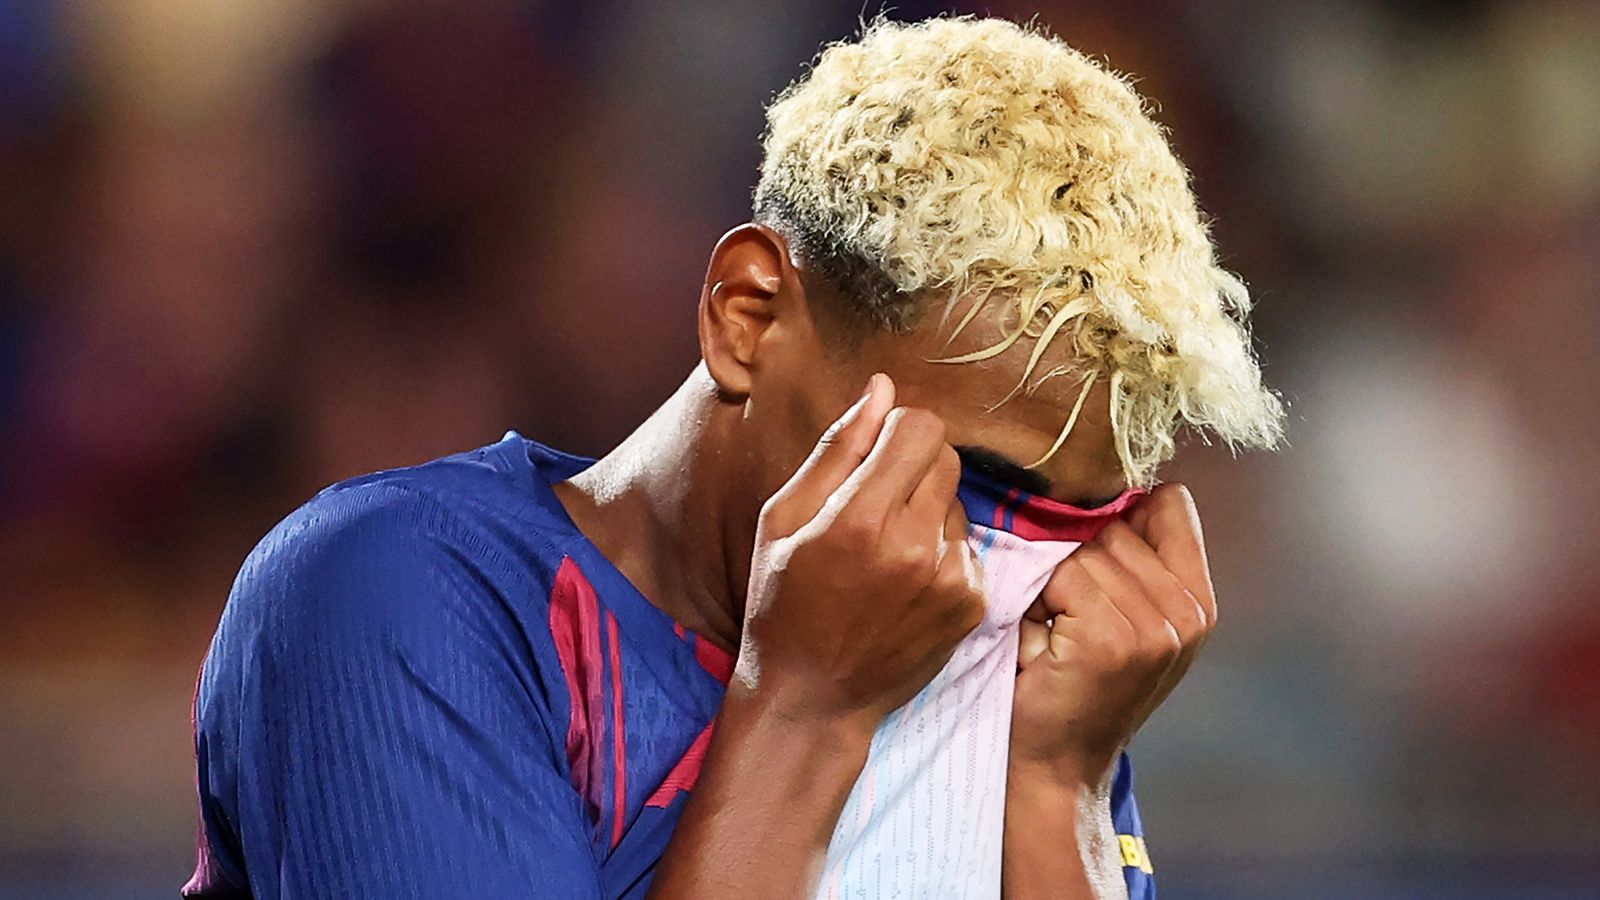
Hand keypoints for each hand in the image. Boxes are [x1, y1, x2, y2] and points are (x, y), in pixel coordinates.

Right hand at [735, 372, 984, 736]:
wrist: (811, 699)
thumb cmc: (783, 603)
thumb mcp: (782, 518)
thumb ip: (838, 448)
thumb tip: (882, 387)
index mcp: (858, 518)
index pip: (919, 425)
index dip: (895, 430)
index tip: (873, 455)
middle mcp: (913, 546)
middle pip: (946, 455)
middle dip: (913, 465)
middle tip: (876, 504)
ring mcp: (949, 578)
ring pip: (957, 500)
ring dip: (928, 511)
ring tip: (887, 552)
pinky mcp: (972, 604)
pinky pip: (969, 545)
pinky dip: (942, 553)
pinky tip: (906, 584)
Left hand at [1009, 483, 1216, 786]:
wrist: (1057, 763)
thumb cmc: (1079, 684)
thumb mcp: (1132, 620)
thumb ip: (1139, 559)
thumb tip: (1114, 486)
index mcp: (1200, 601)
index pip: (1171, 502)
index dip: (1124, 517)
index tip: (1099, 562)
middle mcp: (1188, 613)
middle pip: (1115, 525)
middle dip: (1078, 562)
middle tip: (1072, 621)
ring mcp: (1155, 628)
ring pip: (1083, 550)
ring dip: (1053, 588)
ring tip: (1058, 636)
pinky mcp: (1111, 639)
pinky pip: (1061, 577)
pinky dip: (1038, 607)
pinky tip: (1046, 648)